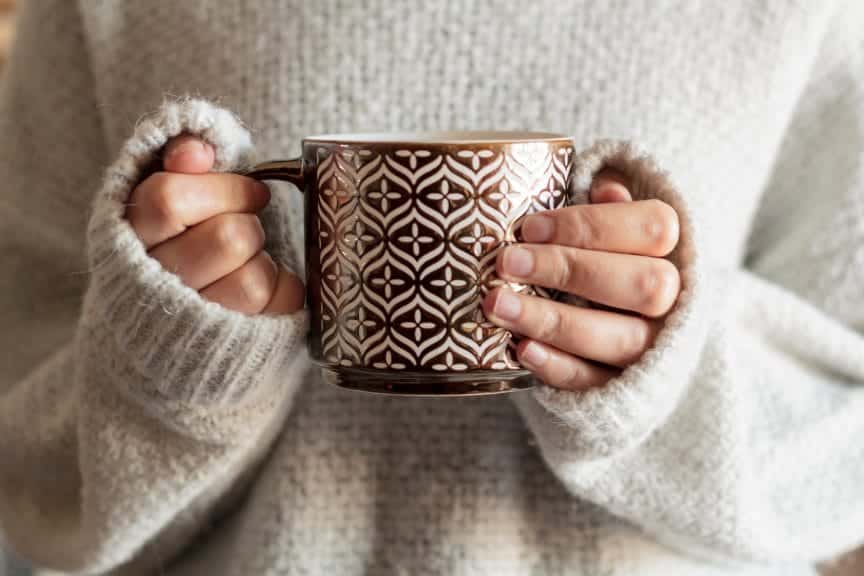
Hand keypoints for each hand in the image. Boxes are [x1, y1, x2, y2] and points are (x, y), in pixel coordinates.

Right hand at [126, 135, 304, 314]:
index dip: (225, 189)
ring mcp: (193, 321)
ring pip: (252, 280)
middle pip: (227, 238)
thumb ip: (180, 157)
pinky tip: (263, 286)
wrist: (173, 326)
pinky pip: (279, 302)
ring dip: (262, 261)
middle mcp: (154, 285)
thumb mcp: (170, 191)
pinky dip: (284, 287)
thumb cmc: (180, 239)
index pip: (168, 200)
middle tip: (245, 227)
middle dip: (248, 224)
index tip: (253, 192)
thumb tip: (197, 151)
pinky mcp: (233, 343)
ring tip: (246, 261)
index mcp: (128, 238)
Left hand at [484, 170, 680, 389]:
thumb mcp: (605, 227)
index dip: (591, 225)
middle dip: (570, 270)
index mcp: (673, 251)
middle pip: (643, 284)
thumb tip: (604, 189)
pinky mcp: (625, 388)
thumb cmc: (598, 260)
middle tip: (507, 262)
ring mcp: (654, 348)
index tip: (529, 227)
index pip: (654, 229)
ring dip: (553, 321)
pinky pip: (597, 381)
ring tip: (497, 306)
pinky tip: (522, 349)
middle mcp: (673, 301)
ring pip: (619, 338)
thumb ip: (606, 207)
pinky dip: (558, 366)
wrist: (615, 325)